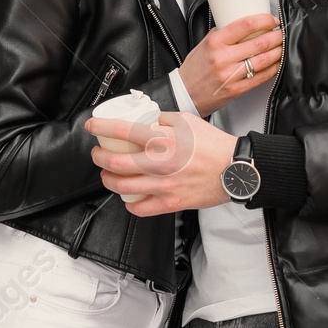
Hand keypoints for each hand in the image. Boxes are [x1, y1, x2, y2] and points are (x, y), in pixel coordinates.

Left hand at [85, 111, 238, 215]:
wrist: (236, 168)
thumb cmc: (213, 144)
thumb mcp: (186, 120)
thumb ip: (162, 119)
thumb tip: (145, 118)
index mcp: (162, 139)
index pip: (120, 131)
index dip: (99, 128)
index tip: (91, 127)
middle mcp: (159, 162)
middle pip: (114, 163)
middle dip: (98, 158)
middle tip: (98, 154)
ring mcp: (163, 185)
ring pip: (121, 187)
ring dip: (107, 180)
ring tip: (108, 175)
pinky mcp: (170, 202)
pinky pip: (139, 209)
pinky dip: (129, 204)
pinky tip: (129, 196)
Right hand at [176, 13, 282, 115]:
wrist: (185, 93)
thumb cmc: (194, 69)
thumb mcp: (203, 44)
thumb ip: (221, 34)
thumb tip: (241, 26)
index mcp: (215, 42)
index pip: (245, 25)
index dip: (264, 20)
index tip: (272, 19)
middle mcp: (223, 58)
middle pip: (259, 43)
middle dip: (277, 36)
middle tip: (281, 32)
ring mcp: (231, 75)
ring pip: (264, 60)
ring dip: (278, 52)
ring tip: (282, 46)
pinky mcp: (237, 89)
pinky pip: (261, 77)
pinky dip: (273, 69)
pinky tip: (276, 63)